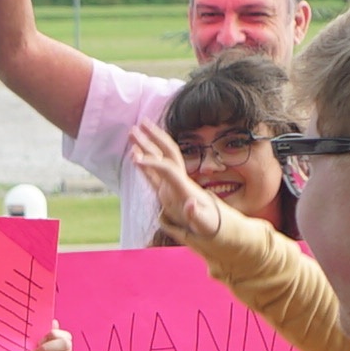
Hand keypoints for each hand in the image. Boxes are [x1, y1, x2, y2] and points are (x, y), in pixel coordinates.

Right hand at [129, 122, 224, 241]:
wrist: (217, 226)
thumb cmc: (211, 227)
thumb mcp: (205, 225)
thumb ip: (197, 216)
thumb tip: (190, 204)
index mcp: (185, 187)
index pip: (167, 168)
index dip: (152, 162)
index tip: (135, 158)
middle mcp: (178, 181)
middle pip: (167, 153)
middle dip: (154, 137)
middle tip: (139, 123)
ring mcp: (172, 185)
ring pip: (158, 159)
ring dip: (146, 144)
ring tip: (132, 131)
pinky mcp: (167, 191)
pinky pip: (152, 173)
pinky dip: (143, 162)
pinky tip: (134, 153)